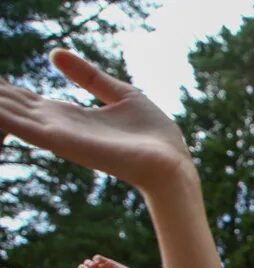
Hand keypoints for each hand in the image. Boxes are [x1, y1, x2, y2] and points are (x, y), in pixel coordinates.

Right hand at [0, 50, 192, 193]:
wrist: (171, 163)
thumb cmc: (153, 136)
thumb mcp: (120, 94)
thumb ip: (88, 76)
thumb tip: (55, 54)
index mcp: (68, 115)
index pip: (23, 100)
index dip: (1, 89)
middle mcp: (57, 126)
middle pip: (9, 106)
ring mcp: (58, 135)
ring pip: (8, 115)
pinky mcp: (63, 142)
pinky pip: (21, 125)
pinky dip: (1, 115)